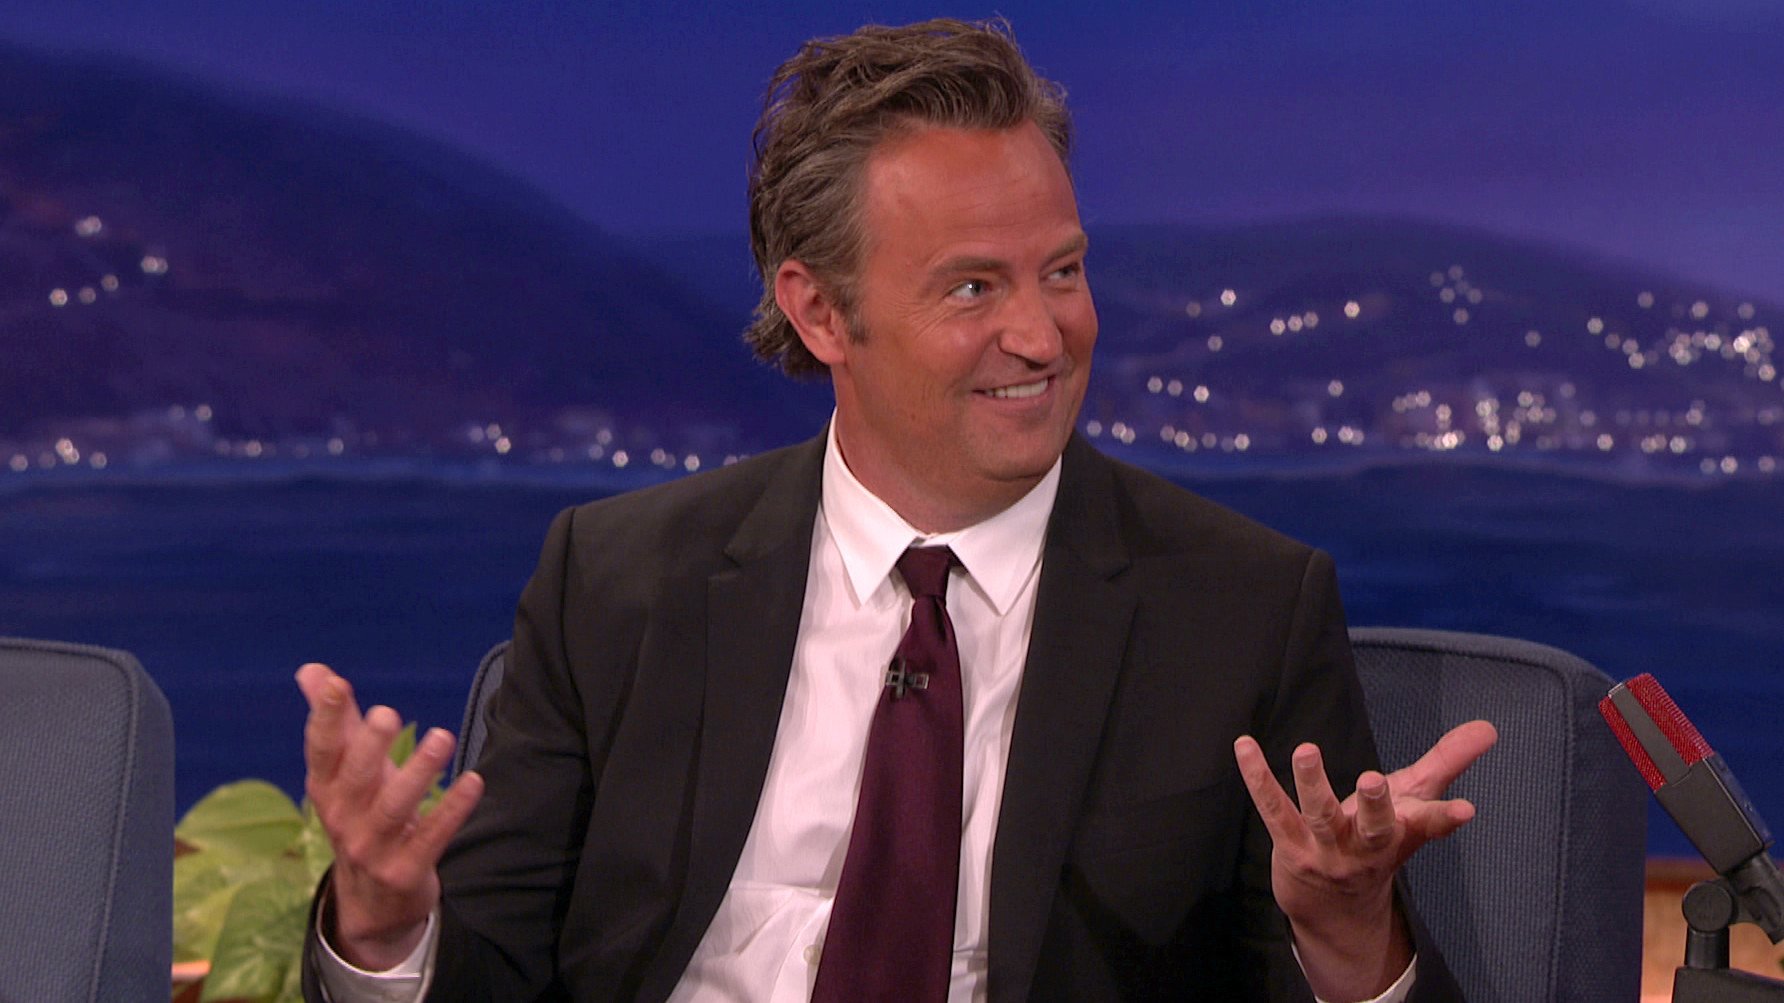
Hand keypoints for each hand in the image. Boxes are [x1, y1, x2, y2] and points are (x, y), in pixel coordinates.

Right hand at [297, 662, 484, 970]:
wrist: (371, 900)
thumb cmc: (360, 815)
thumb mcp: (343, 774)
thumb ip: (335, 722)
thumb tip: (312, 670)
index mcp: (326, 789)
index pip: (321, 750)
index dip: (326, 718)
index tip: (337, 684)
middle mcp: (342, 818)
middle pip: (354, 778)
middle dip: (369, 746)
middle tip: (388, 714)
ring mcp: (371, 848)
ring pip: (393, 808)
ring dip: (418, 773)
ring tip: (441, 737)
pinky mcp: (404, 870)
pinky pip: (431, 837)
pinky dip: (452, 810)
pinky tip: (473, 781)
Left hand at [1233, 720, 1496, 1001]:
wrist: (1336, 908)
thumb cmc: (1378, 840)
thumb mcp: (1414, 802)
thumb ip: (1447, 762)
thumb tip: (1488, 728)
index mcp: (1401, 834)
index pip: (1429, 826)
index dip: (1446, 818)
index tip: (1465, 811)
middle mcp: (1366, 846)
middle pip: (1375, 828)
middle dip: (1376, 806)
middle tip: (1375, 780)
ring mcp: (1326, 848)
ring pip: (1320, 817)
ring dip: (1313, 785)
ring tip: (1307, 751)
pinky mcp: (1290, 846)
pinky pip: (1273, 810)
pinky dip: (1258, 778)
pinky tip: (1245, 746)